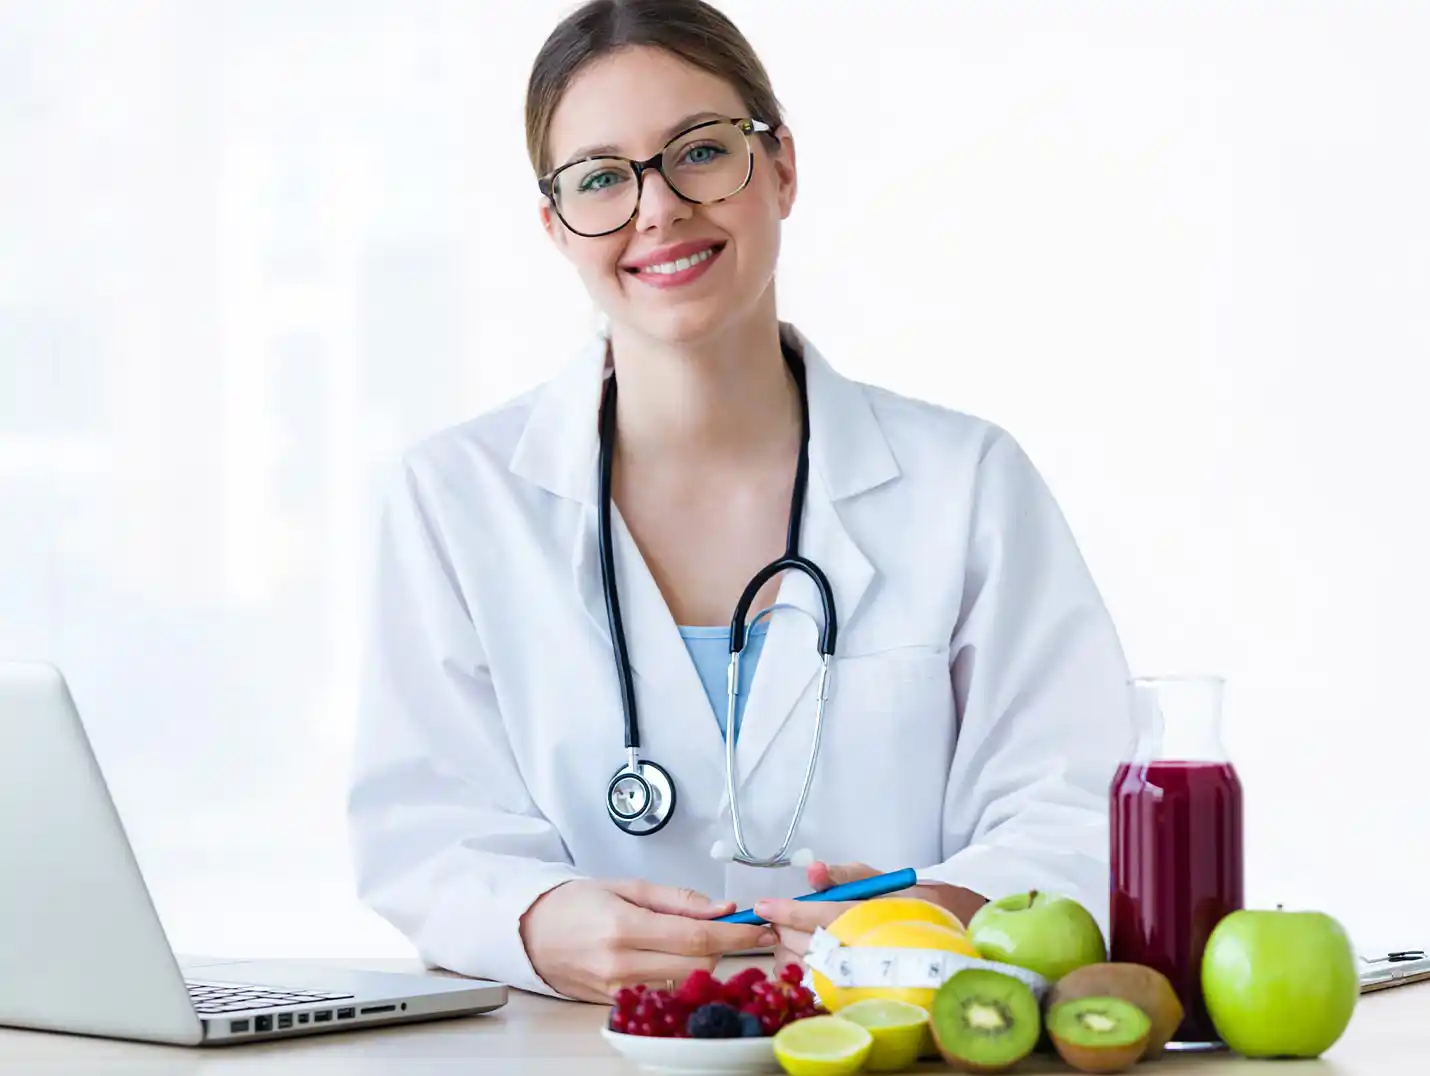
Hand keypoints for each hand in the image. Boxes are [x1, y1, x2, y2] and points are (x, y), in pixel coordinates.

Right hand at [519, 878, 776, 1002]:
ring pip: (685, 981)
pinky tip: (670, 958)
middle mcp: (622, 963)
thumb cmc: (574, 904)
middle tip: (724, 928)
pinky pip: (665, 992)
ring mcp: (619, 989)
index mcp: (625, 926)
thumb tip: (722, 908)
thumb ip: (678, 899)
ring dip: (700, 961)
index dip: (736, 934)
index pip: (697, 937)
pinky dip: (677, 975)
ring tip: (688, 939)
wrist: (531, 933)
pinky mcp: (617, 1004)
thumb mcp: (626, 886)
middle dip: (721, 946)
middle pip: (699, 963)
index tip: (759, 929)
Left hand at [754, 862, 989, 969]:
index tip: (762, 906)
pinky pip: (810, 986)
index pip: (814, 916)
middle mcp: (856, 950)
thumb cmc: (902, 905)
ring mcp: (852, 976)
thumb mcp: (876, 880)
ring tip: (792, 934)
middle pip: (801, 942)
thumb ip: (843, 873)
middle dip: (782, 927)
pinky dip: (796, 971)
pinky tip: (801, 957)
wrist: (937, 939)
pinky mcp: (848, 994)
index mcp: (862, 919)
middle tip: (776, 916)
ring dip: (787, 948)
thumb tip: (813, 871)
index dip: (785, 910)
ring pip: (801, 965)